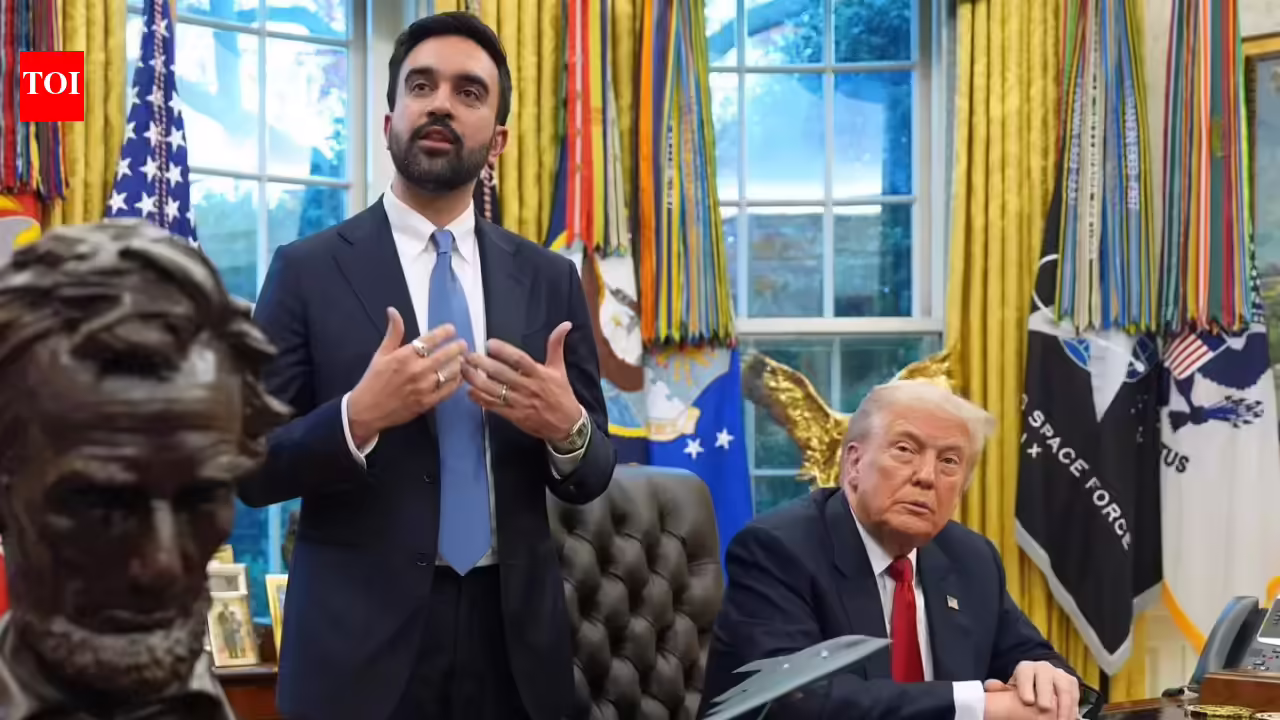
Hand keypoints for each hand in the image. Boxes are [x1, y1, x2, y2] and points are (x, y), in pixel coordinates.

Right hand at [347, 307, 467, 444]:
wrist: (367, 410)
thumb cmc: (373, 380)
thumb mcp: (381, 353)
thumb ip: (393, 332)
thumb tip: (393, 310)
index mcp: (404, 356)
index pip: (430, 339)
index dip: (444, 332)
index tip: (452, 329)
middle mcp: (416, 370)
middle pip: (444, 355)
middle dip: (457, 347)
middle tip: (463, 344)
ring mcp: (424, 387)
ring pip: (450, 372)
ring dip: (458, 364)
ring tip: (462, 360)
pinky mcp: (428, 402)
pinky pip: (448, 390)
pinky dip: (456, 382)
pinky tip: (459, 377)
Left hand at [460, 321, 580, 441]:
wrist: (567, 424)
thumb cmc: (561, 394)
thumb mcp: (559, 369)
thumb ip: (556, 346)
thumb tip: (565, 324)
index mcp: (539, 374)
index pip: (520, 360)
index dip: (504, 351)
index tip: (489, 343)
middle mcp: (528, 387)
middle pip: (502, 374)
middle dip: (483, 364)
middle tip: (468, 356)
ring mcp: (519, 403)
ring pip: (494, 391)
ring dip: (477, 380)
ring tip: (464, 370)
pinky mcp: (514, 416)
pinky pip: (494, 406)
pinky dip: (480, 399)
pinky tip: (469, 391)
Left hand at [997, 661, 1079, 719]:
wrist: (1040, 681)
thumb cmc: (1023, 689)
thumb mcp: (1011, 688)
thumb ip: (1001, 688)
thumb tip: (991, 686)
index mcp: (1026, 668)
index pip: (1025, 674)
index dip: (1026, 687)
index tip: (1027, 701)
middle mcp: (1043, 668)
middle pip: (1046, 679)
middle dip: (1046, 694)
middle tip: (1044, 709)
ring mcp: (1059, 674)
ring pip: (1064, 687)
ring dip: (1064, 705)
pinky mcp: (1071, 682)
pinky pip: (1075, 694)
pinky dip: (1073, 708)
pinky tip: (1070, 718)